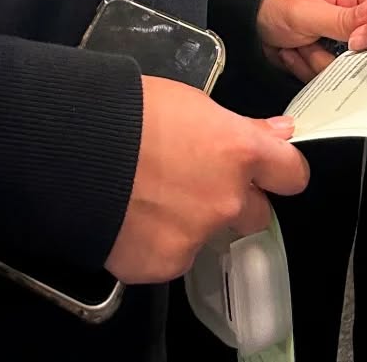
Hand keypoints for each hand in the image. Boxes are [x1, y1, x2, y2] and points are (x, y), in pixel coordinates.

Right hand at [105, 77, 308, 284]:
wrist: (74, 148)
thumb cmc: (129, 111)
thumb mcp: (191, 103)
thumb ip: (239, 127)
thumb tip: (278, 134)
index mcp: (238, 152)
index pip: (292, 173)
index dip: (281, 171)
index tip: (270, 170)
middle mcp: (227, 200)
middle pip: (255, 212)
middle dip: (233, 199)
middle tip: (194, 180)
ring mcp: (197, 237)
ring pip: (209, 235)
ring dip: (192, 221)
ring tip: (149, 194)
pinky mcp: (165, 263)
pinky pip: (172, 255)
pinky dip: (158, 240)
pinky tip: (132, 215)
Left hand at [257, 0, 366, 82]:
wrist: (244, 15)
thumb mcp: (305, 8)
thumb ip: (343, 17)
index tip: (355, 43)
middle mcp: (352, 16)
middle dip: (336, 53)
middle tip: (312, 42)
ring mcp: (339, 39)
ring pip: (347, 67)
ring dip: (315, 60)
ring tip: (295, 43)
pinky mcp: (326, 57)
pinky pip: (328, 76)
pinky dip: (306, 68)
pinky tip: (291, 51)